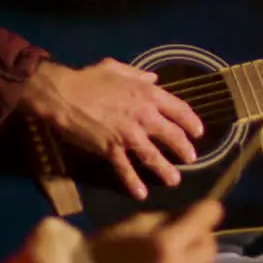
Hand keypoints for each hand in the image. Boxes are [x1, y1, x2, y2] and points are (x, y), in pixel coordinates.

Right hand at [25, 58, 204, 198]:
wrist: (64, 95)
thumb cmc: (89, 79)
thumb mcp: (116, 68)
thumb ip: (138, 75)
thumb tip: (154, 78)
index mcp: (147, 94)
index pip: (179, 109)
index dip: (191, 122)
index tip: (198, 132)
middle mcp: (143, 115)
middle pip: (172, 135)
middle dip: (184, 149)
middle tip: (191, 159)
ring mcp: (128, 134)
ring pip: (153, 156)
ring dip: (165, 170)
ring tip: (174, 180)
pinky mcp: (111, 149)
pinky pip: (125, 169)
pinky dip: (133, 183)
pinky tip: (141, 194)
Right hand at [89, 200, 222, 262]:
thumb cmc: (106, 251)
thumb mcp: (137, 224)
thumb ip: (170, 218)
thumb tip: (195, 216)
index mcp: (167, 245)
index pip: (208, 217)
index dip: (205, 210)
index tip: (202, 211)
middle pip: (210, 246)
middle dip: (199, 238)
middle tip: (183, 236)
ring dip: (192, 259)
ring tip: (169, 259)